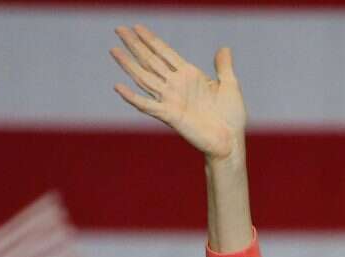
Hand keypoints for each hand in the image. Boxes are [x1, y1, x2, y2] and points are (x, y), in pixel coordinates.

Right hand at [111, 25, 246, 159]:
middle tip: (118, 29)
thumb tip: (224, 48)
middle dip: (134, 45)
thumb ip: (223, 66)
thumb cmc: (231, 116)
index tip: (136, 27)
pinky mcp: (170, 116)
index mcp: (189, 75)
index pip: (165, 53)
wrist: (230, 141)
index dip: (150, 40)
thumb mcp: (230, 85)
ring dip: (128, 64)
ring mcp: (171, 100)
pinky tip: (118, 87)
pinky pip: (147, 105)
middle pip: (150, 60)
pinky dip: (132, 97)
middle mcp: (176, 85)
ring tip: (113, 50)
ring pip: (144, 78)